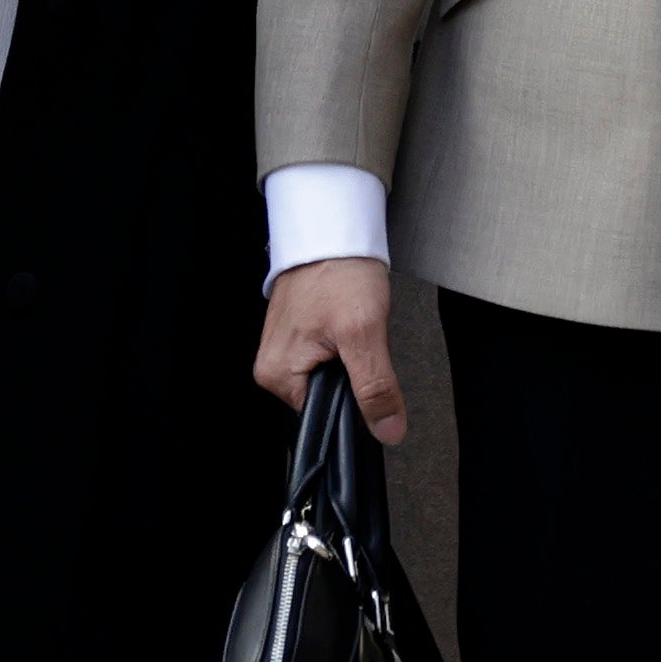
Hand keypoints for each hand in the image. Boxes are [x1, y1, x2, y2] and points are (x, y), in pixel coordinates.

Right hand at [253, 257, 406, 440]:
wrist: (333, 232)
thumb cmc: (339, 272)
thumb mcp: (364, 334)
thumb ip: (375, 387)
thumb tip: (387, 430)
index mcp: (277, 376)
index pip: (324, 417)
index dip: (355, 403)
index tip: (366, 374)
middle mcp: (273, 367)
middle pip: (329, 397)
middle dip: (355, 375)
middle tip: (358, 340)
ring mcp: (284, 350)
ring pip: (333, 376)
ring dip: (352, 358)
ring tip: (351, 327)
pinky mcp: (298, 336)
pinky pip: (329, 357)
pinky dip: (346, 344)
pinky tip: (346, 324)